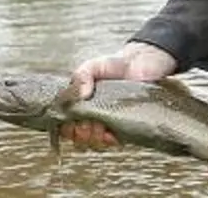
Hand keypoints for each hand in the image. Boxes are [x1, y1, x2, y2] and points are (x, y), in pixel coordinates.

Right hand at [58, 42, 178, 149]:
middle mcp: (91, 117)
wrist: (141, 64)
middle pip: (78, 138)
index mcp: (79, 104)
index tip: (72, 122)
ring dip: (94, 139)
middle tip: (88, 124)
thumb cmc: (114, 65)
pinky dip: (109, 141)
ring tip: (100, 127)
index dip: (67, 128)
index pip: (66, 124)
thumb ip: (82, 75)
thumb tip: (82, 95)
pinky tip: (111, 134)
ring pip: (94, 144)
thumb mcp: (93, 66)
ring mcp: (107, 123)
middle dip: (81, 134)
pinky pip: (112, 142)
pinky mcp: (122, 128)